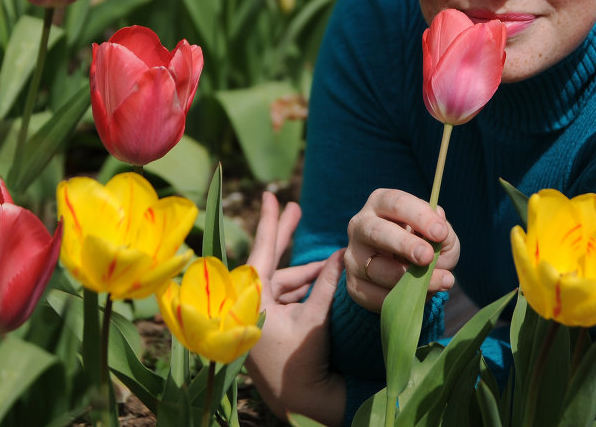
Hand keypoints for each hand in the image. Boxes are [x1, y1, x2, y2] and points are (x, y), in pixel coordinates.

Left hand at [244, 192, 346, 426]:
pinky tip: (325, 280)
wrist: (298, 399)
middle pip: (272, 261)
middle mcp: (252, 303)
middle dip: (286, 236)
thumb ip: (327, 281)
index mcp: (253, 297)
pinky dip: (305, 289)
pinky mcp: (271, 327)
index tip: (272, 195)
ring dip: (306, 271)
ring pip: (284, 281)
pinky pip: (288, 298)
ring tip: (333, 260)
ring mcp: (261, 316)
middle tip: (296, 207)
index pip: (262, 249)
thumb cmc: (302, 359)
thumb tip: (343, 251)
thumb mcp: (316, 316)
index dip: (271, 221)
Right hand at [345, 188, 459, 312]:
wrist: (403, 274)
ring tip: (440, 282)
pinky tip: (419, 295)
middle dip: (404, 244)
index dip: (419, 216)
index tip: (440, 232)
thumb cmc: (422, 244)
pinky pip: (374, 295)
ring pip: (376, 269)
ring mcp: (354, 255)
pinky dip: (400, 299)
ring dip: (409, 280)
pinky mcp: (354, 284)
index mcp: (381, 203)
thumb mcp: (438, 235)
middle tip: (428, 257)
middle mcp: (361, 225)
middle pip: (377, 231)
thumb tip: (441, 234)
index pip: (396, 202)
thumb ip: (445, 234)